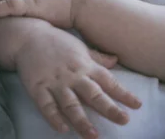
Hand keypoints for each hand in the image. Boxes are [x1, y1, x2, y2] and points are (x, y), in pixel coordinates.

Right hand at [15, 25, 141, 138]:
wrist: (27, 35)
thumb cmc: (56, 41)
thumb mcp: (80, 47)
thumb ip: (97, 57)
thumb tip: (116, 60)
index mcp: (85, 64)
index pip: (108, 81)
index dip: (123, 94)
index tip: (137, 105)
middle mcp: (73, 75)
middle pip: (93, 94)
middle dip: (109, 108)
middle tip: (124, 120)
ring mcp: (55, 82)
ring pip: (71, 104)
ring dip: (82, 121)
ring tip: (93, 135)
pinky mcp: (37, 87)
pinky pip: (46, 105)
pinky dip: (54, 118)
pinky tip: (62, 129)